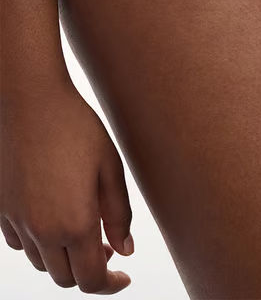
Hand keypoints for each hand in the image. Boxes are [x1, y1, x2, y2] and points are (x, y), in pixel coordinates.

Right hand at [1, 80, 133, 292]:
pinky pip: (20, 244)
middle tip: (108, 244)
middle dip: (89, 270)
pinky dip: (39, 244)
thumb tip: (125, 249)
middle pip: (66, 278)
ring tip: (83, 229)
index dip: (110, 285)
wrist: (31, 102)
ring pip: (42, 263)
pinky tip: (53, 218)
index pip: (91, 280)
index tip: (123, 276)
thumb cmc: (75, 128)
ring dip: (64, 257)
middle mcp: (42, 231)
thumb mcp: (110, 167)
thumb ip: (118, 214)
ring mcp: (18, 223)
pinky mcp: (2, 210)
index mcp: (74, 224)